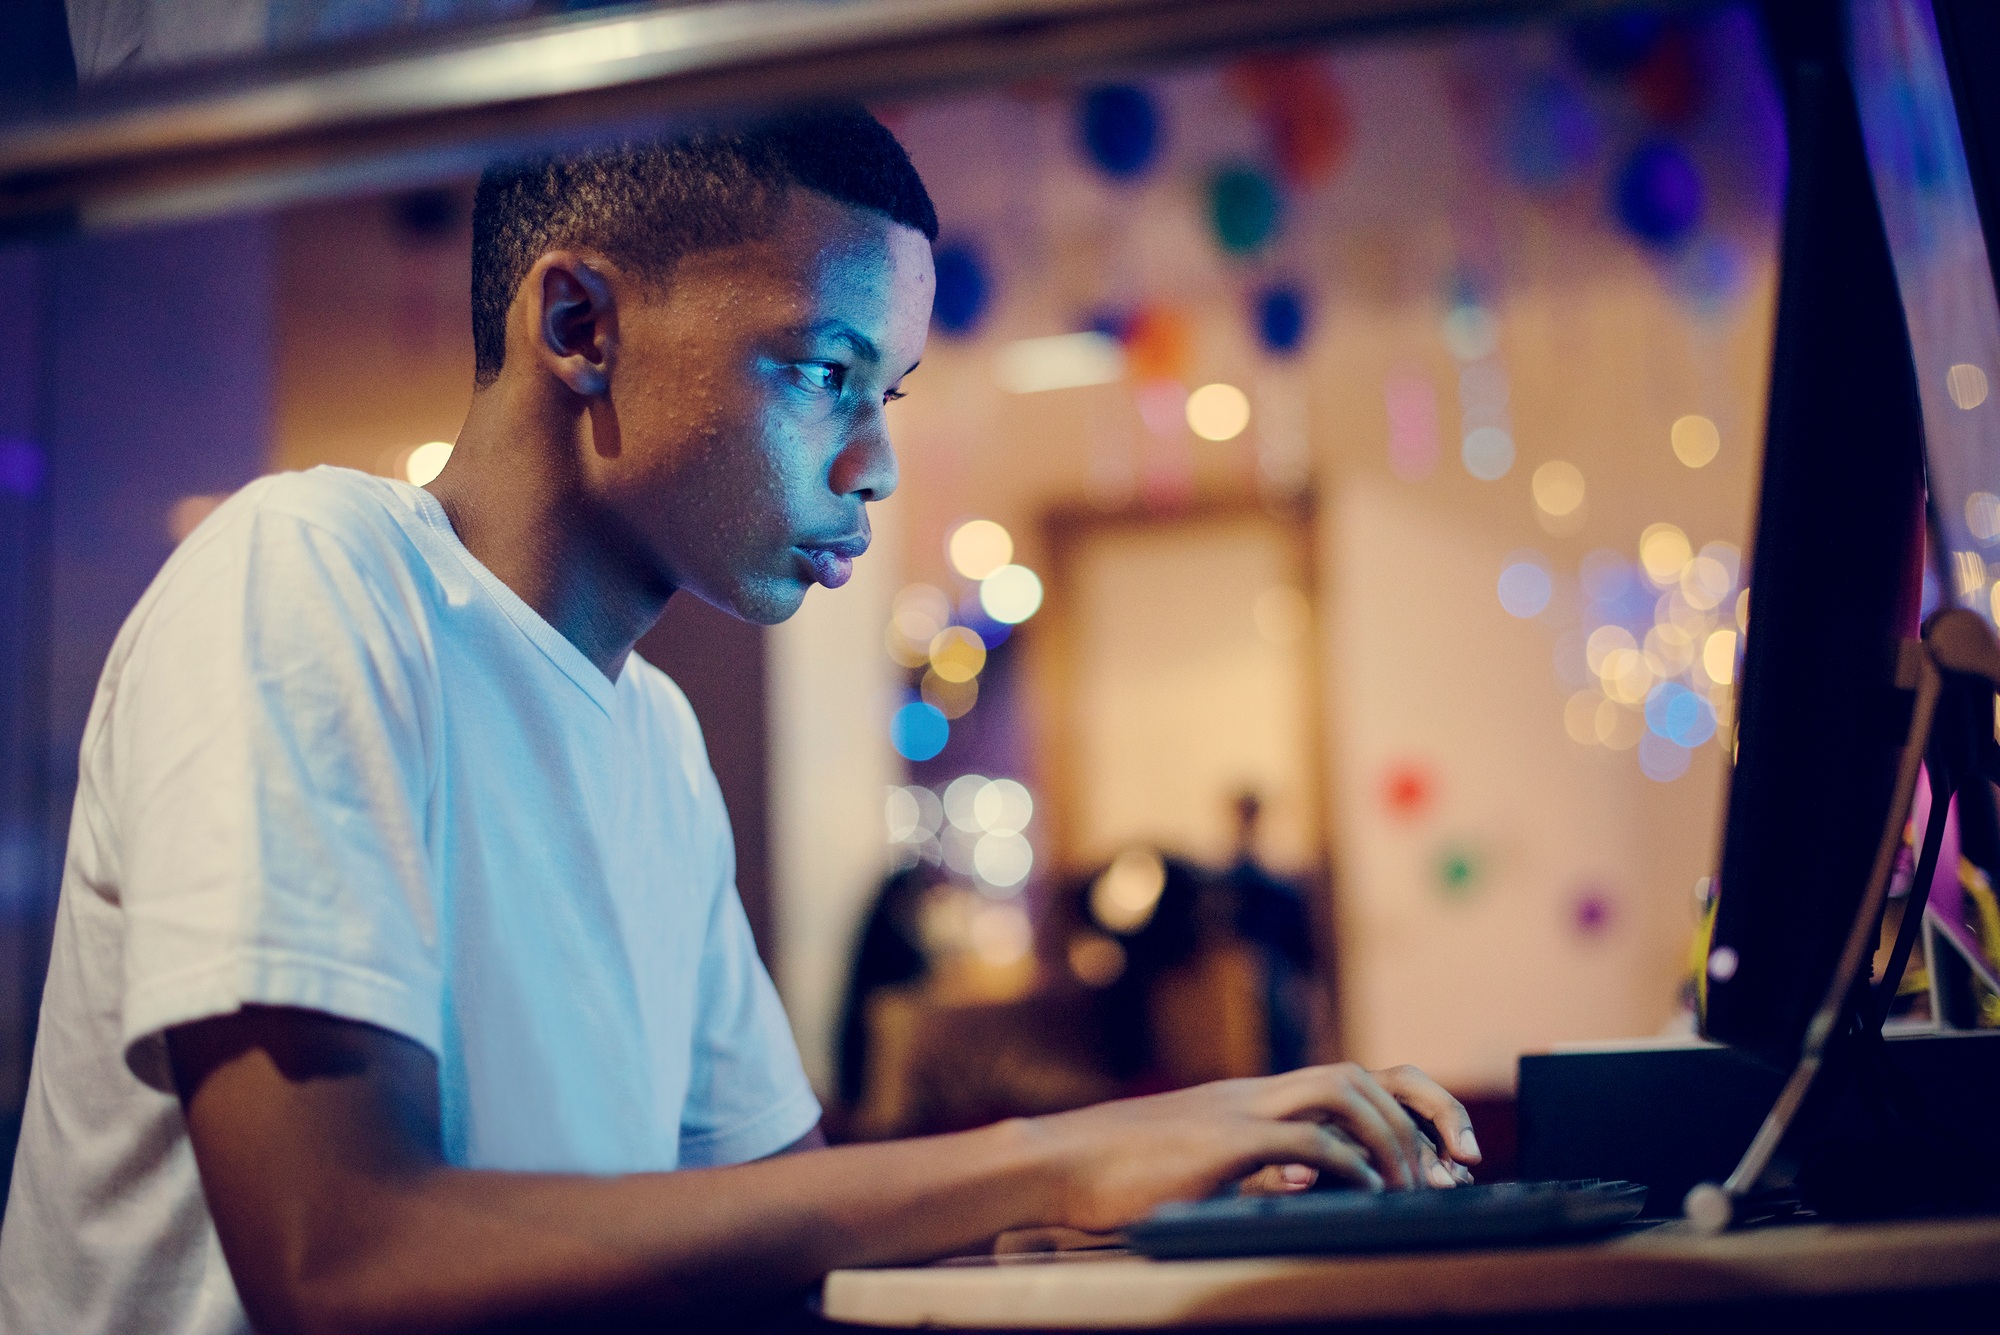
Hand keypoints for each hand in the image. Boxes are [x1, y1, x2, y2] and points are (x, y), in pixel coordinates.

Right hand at [1024, 1063, 1477, 1233]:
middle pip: (1366, 1073)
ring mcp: (1240, 1110)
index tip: (1451, 1154)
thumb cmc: (1119, 1175)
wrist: (1056, 1163)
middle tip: (1464, 1162)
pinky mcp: (1222, 1140)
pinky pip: (1304, 1139)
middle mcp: (1256, 1093)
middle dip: (1428, 1113)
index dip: (1414, 1107)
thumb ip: (1259, 1170)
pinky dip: (1347, 1162)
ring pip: (1344, 1090)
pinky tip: (1367, 1191)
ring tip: (1417, 1184)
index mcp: (1256, 1099)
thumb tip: (1321, 1186)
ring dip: (1393, 1136)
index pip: (1354, 1080)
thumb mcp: (1205, 1172)